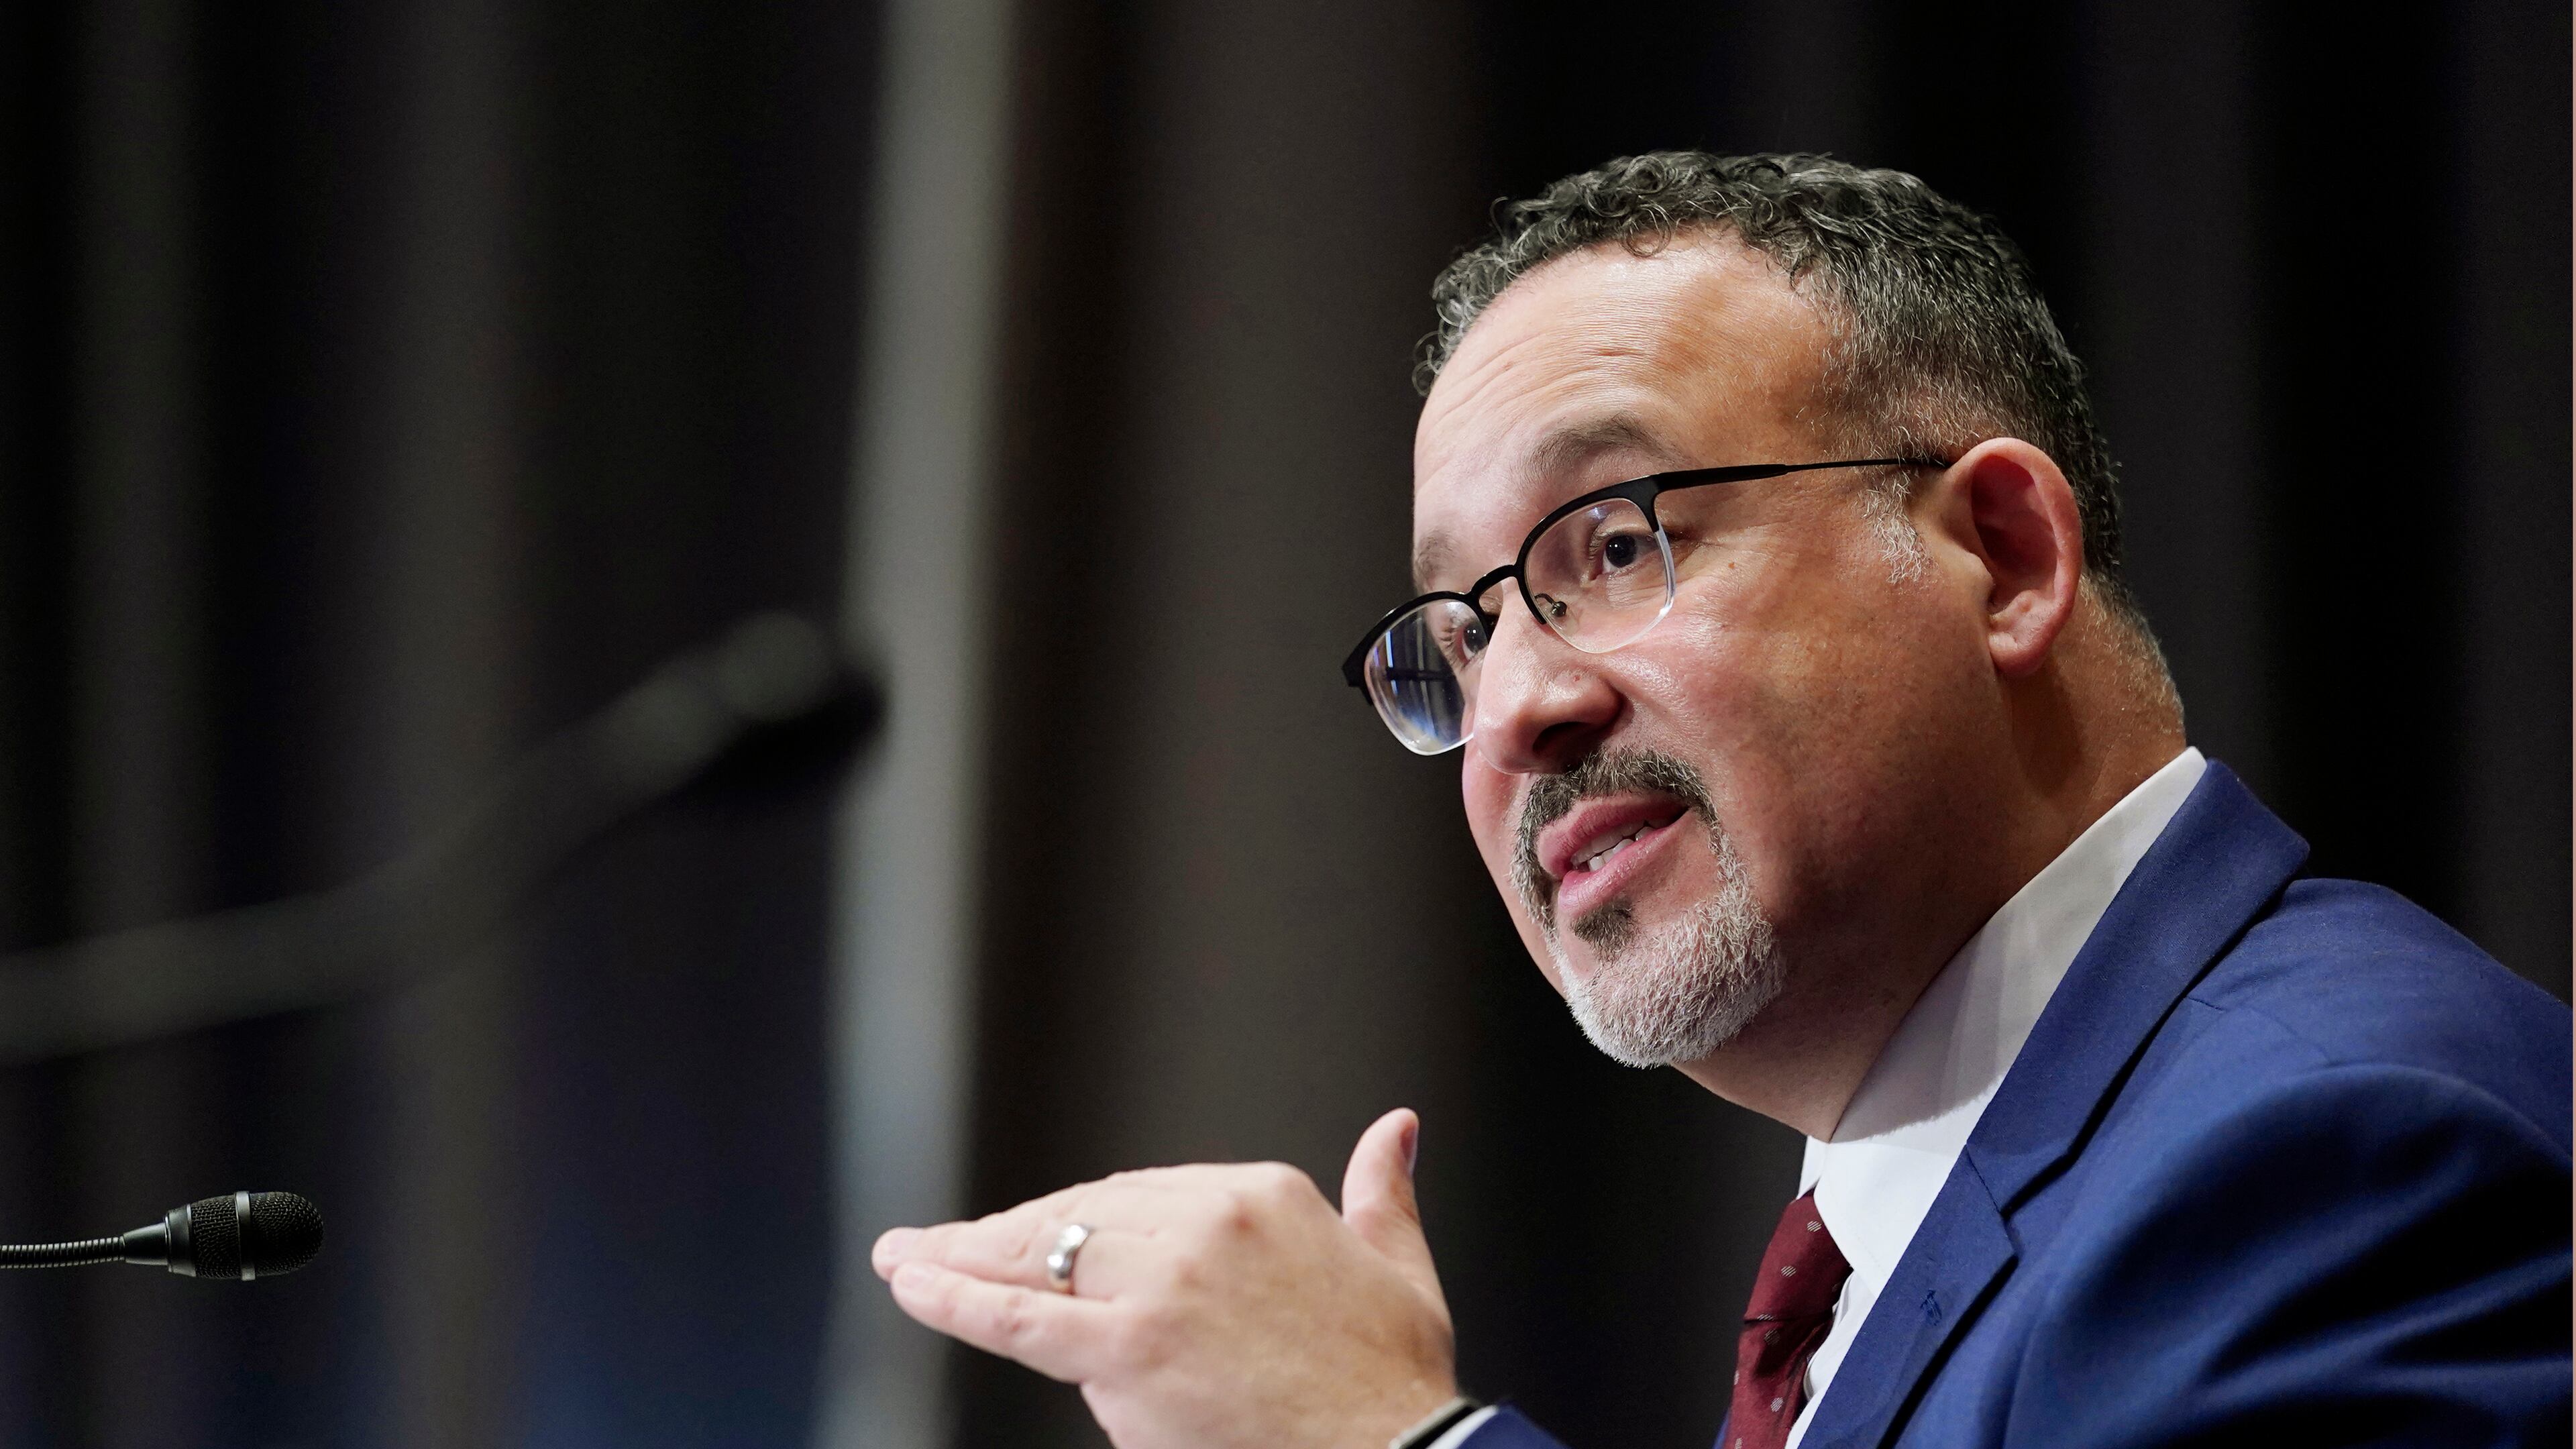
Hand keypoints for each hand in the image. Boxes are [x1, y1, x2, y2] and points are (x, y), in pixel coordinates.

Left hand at [872, 1108, 1460, 1448]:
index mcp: (1261, 1193)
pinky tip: (912, 1283)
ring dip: (958, 1258)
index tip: (1039, 1234)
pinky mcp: (1129, 1349)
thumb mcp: (1397, 1266)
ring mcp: (1163, 1284)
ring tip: (906, 1257)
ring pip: (1039, 1258)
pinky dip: (954, 1297)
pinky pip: (1019, 1318)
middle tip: (941, 1245)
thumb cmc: (1394, 1381)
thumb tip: (1397, 1129)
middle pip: (1078, 1218)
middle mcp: (1205, 1222)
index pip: (1139, 1193)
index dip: (1078, 1221)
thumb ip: (1382, 1192)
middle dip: (1004, 1236)